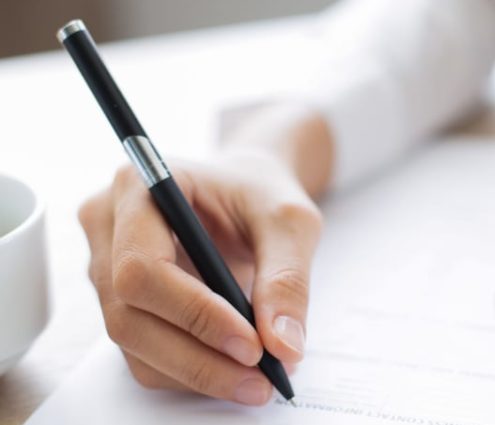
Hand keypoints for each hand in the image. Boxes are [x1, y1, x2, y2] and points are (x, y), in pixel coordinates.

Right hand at [79, 149, 321, 404]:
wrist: (245, 195)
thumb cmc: (261, 195)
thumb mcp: (290, 222)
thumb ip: (287, 278)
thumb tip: (282, 346)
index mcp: (139, 187)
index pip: (143, 265)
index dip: (194, 313)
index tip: (251, 344)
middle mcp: (107, 226)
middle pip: (129, 314)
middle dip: (197, 357)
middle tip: (260, 380)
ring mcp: (106, 267)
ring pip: (133, 343)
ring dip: (195, 374)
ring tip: (256, 382)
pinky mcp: (121, 301)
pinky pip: (142, 353)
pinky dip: (189, 373)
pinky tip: (233, 373)